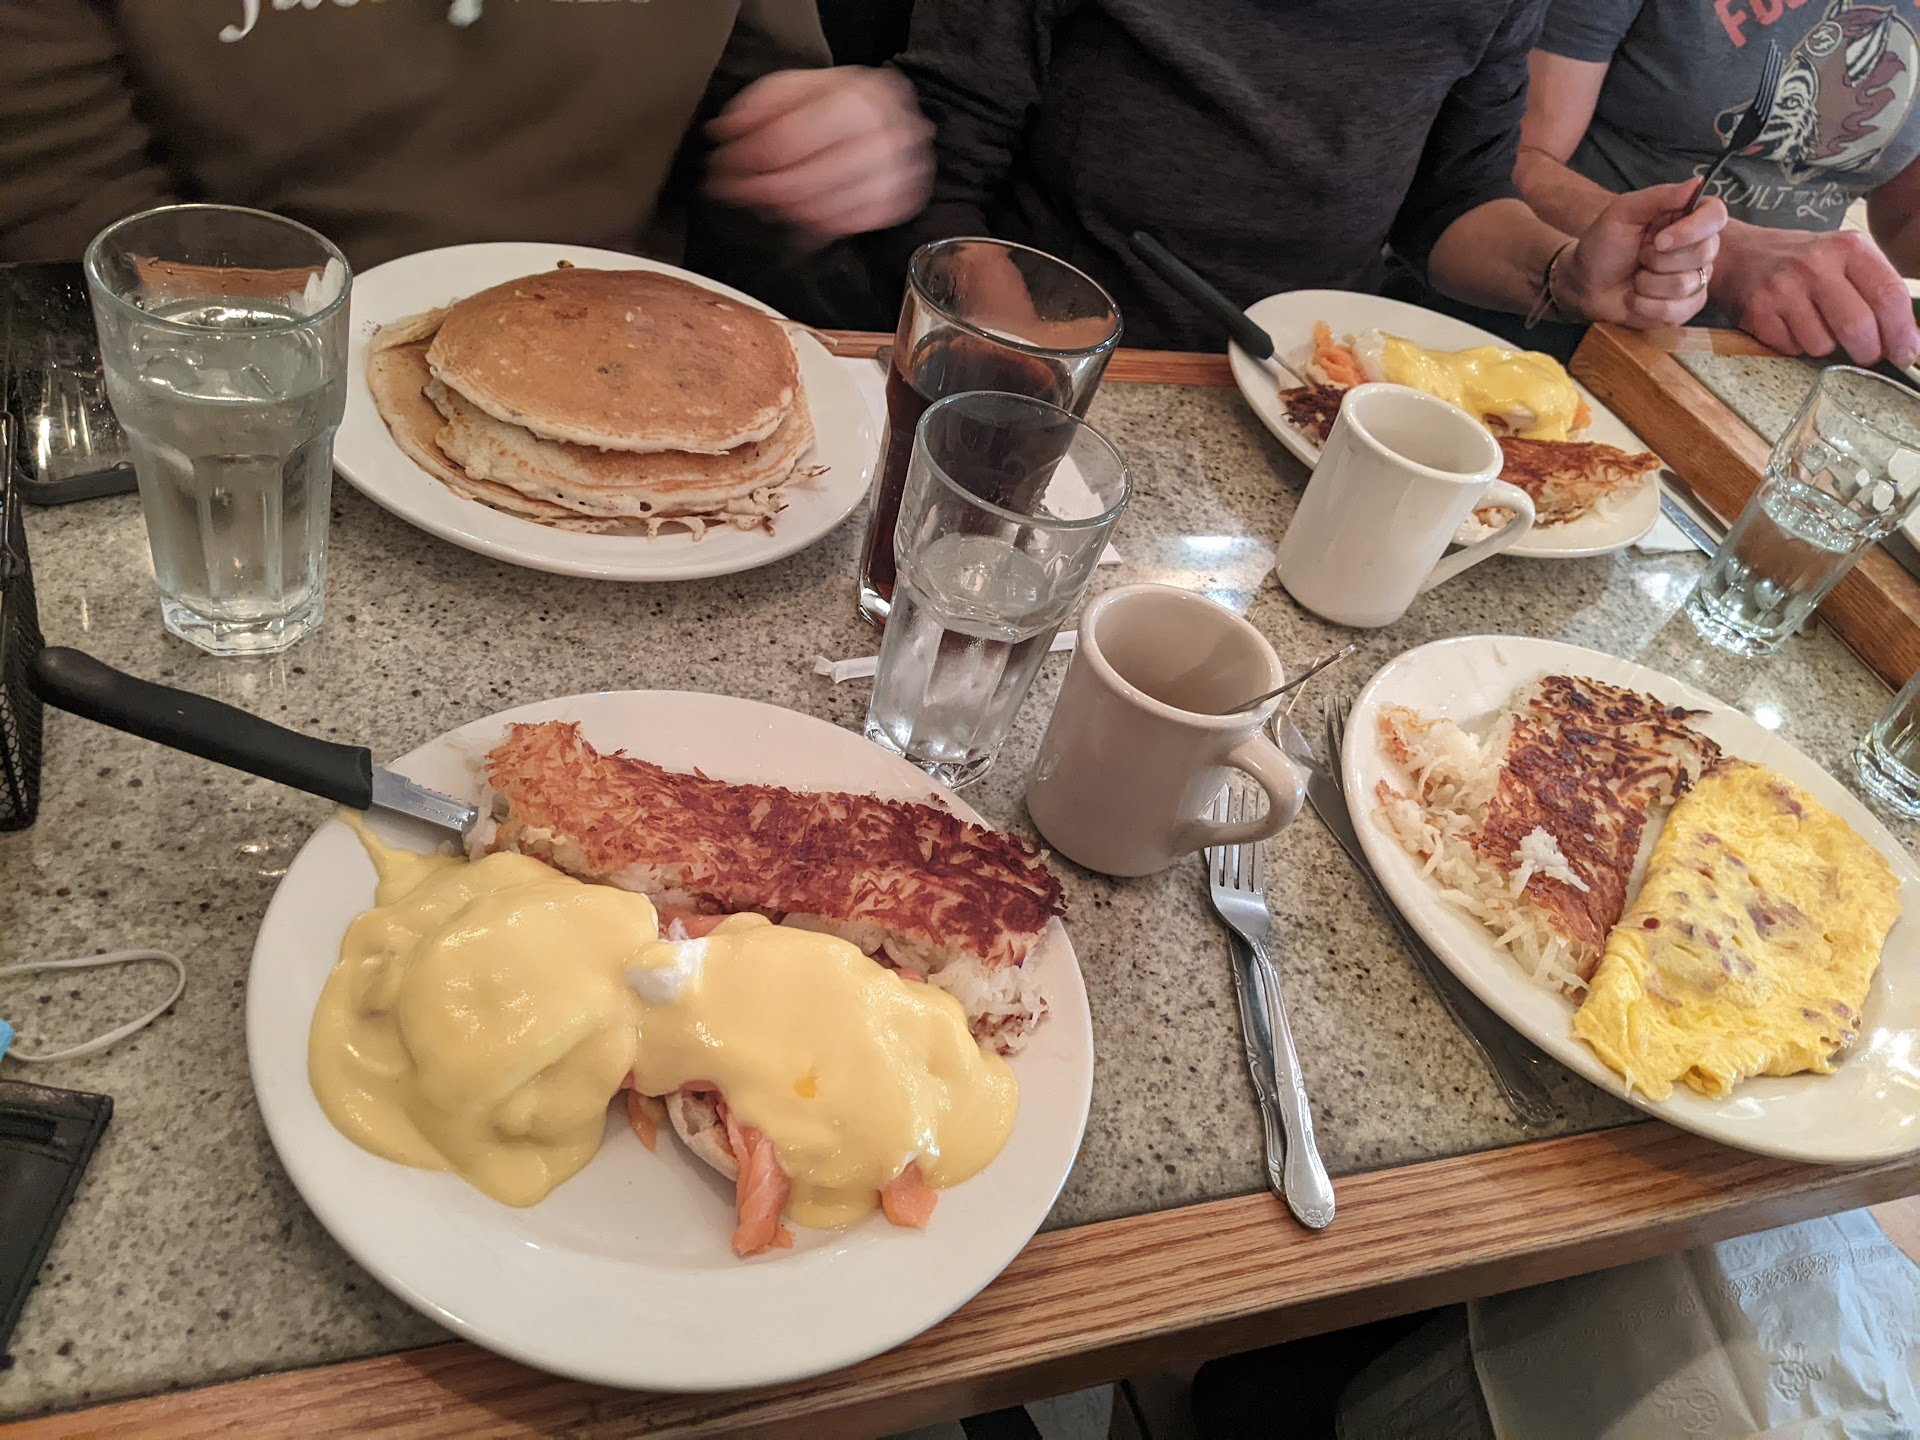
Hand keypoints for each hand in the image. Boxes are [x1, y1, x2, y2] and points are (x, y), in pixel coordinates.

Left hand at [706, 67, 933, 243]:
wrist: (889, 115)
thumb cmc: (840, 101)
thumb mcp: (795, 86)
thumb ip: (759, 106)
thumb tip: (727, 133)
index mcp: (856, 102)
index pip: (785, 142)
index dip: (745, 160)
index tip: (721, 168)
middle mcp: (881, 140)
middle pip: (801, 182)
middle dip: (757, 190)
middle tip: (731, 191)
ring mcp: (893, 177)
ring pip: (820, 210)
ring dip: (780, 211)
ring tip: (760, 200)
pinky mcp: (896, 203)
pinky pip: (842, 227)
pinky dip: (811, 224)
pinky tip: (792, 213)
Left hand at [1555, 179, 1726, 327]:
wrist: (1584, 285)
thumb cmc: (1602, 245)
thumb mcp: (1622, 213)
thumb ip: (1659, 196)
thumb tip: (1697, 182)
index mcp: (1686, 218)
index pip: (1716, 215)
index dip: (1693, 230)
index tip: (1660, 240)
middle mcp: (1697, 247)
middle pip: (1704, 252)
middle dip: (1659, 259)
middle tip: (1639, 256)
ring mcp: (1695, 279)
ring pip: (1687, 283)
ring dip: (1648, 283)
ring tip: (1635, 277)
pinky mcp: (1684, 308)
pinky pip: (1677, 310)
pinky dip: (1646, 306)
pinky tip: (1635, 298)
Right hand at [1711, 222, 1919, 366]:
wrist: (1741, 255)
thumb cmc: (1803, 264)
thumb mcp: (1844, 260)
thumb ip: (1875, 291)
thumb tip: (1908, 339)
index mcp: (1849, 247)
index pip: (1888, 295)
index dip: (1902, 331)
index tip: (1907, 353)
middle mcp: (1816, 265)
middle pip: (1858, 326)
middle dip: (1868, 351)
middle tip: (1866, 355)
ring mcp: (1783, 289)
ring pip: (1822, 344)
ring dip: (1825, 348)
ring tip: (1816, 329)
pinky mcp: (1758, 312)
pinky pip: (1791, 349)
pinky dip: (1796, 347)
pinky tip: (1790, 327)